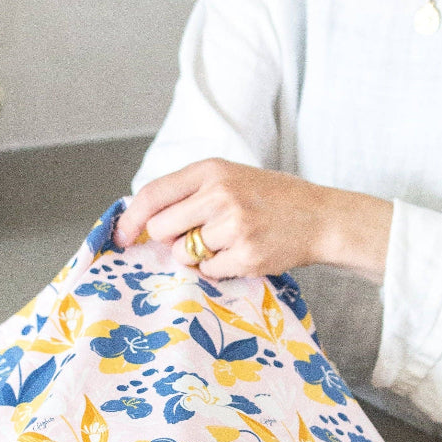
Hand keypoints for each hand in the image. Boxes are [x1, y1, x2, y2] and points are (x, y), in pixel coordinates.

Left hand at [114, 158, 392, 281]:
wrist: (319, 218)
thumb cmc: (270, 200)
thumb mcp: (230, 179)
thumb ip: (190, 194)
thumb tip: (143, 221)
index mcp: (211, 170)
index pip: (153, 194)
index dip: (131, 219)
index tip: (121, 236)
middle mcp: (220, 194)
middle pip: (162, 228)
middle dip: (170, 240)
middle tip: (195, 238)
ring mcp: (234, 225)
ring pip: (184, 253)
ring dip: (197, 256)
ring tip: (227, 242)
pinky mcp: (246, 254)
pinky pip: (208, 271)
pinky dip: (217, 269)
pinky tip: (240, 255)